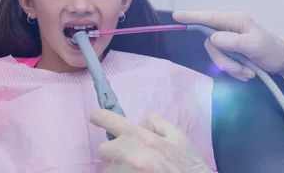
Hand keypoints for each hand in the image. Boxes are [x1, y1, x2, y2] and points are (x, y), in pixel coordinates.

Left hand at [90, 109, 212, 172]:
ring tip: (142, 170)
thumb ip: (157, 123)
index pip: (112, 122)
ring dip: (120, 168)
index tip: (95, 116)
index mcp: (144, 139)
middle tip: (131, 155)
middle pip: (103, 149)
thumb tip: (140, 124)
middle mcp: (131, 157)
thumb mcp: (179, 136)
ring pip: (110, 169)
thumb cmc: (188, 164)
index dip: (100, 117)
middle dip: (114, 150)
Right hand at [173, 11, 283, 80]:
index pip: (208, 18)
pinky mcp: (231, 54)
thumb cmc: (271, 49)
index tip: (176, 16)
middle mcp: (229, 29)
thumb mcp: (255, 45)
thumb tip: (213, 38)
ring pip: (217, 57)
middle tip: (243, 69)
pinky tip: (248, 72)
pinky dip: (236, 72)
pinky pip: (223, 64)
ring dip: (233, 69)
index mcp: (234, 21)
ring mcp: (229, 42)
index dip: (192, 17)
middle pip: (211, 44)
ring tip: (249, 72)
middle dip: (225, 61)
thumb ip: (233, 41)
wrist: (283, 62)